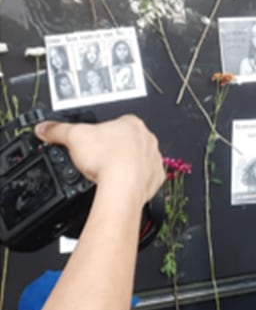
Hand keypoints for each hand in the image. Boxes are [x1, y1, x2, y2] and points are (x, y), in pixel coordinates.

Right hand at [34, 115, 163, 203]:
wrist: (122, 186)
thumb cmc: (106, 160)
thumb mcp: (73, 137)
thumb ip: (57, 130)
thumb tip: (46, 128)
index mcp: (131, 124)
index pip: (116, 123)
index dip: (102, 133)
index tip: (93, 142)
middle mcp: (147, 139)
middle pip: (128, 141)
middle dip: (114, 149)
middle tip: (98, 158)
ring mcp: (153, 158)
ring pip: (139, 159)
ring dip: (126, 164)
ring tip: (107, 172)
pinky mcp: (155, 178)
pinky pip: (146, 177)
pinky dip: (134, 181)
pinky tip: (120, 183)